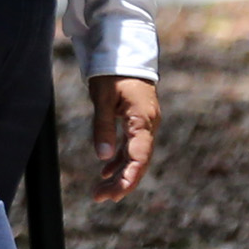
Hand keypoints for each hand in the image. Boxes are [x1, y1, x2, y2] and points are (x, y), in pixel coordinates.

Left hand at [88, 75, 159, 203]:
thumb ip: (103, 127)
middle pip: (138, 161)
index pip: (139, 157)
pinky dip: (119, 160)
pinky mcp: (137, 122)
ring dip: (119, 174)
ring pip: (135, 156)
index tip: (116, 194)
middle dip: (121, 182)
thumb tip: (103, 158)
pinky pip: (131, 146)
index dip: (129, 178)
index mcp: (143, 120)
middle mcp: (148, 125)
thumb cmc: (113, 72)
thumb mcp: (102, 98)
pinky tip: (106, 172)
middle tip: (100, 197)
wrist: (124, 51)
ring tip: (100, 191)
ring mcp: (144, 124)